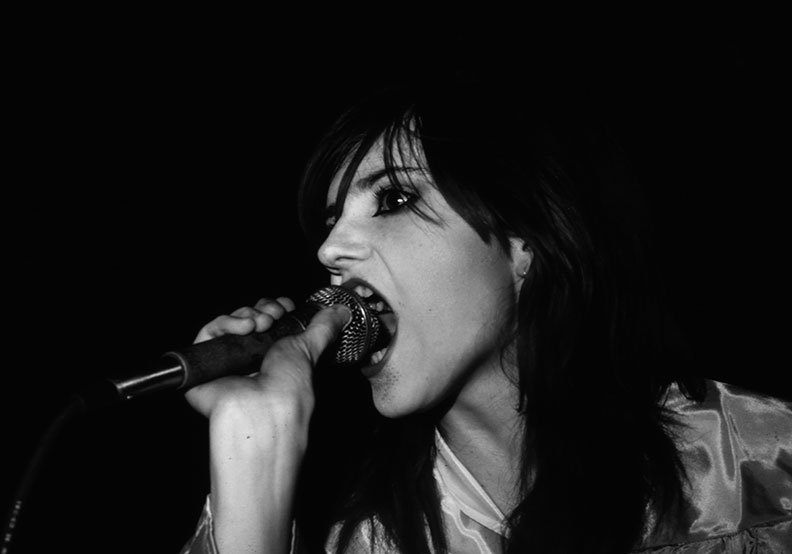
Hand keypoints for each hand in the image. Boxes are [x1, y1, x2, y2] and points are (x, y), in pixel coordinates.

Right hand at [183, 296, 350, 552]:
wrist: (262, 409)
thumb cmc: (288, 388)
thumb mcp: (310, 350)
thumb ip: (323, 328)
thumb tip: (343, 311)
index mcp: (276, 356)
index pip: (270, 321)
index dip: (278, 308)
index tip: (287, 306)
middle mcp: (251, 359)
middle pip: (250, 318)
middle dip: (265, 309)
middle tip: (275, 316)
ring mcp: (228, 362)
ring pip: (230, 322)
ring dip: (248, 315)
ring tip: (261, 324)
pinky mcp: (204, 364)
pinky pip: (208, 332)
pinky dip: (226, 323)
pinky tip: (244, 327)